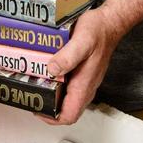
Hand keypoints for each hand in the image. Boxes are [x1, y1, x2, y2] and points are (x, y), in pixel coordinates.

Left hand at [40, 7, 122, 124]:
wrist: (109, 23)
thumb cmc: (98, 31)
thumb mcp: (82, 41)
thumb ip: (67, 57)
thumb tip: (52, 70)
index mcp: (84, 84)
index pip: (70, 115)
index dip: (53, 118)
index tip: (38, 110)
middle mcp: (85, 86)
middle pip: (67, 110)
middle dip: (49, 110)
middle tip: (33, 98)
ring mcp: (85, 81)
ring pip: (67, 99)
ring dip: (52, 98)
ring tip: (36, 87)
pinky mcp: (82, 73)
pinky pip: (69, 87)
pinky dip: (57, 85)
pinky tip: (47, 74)